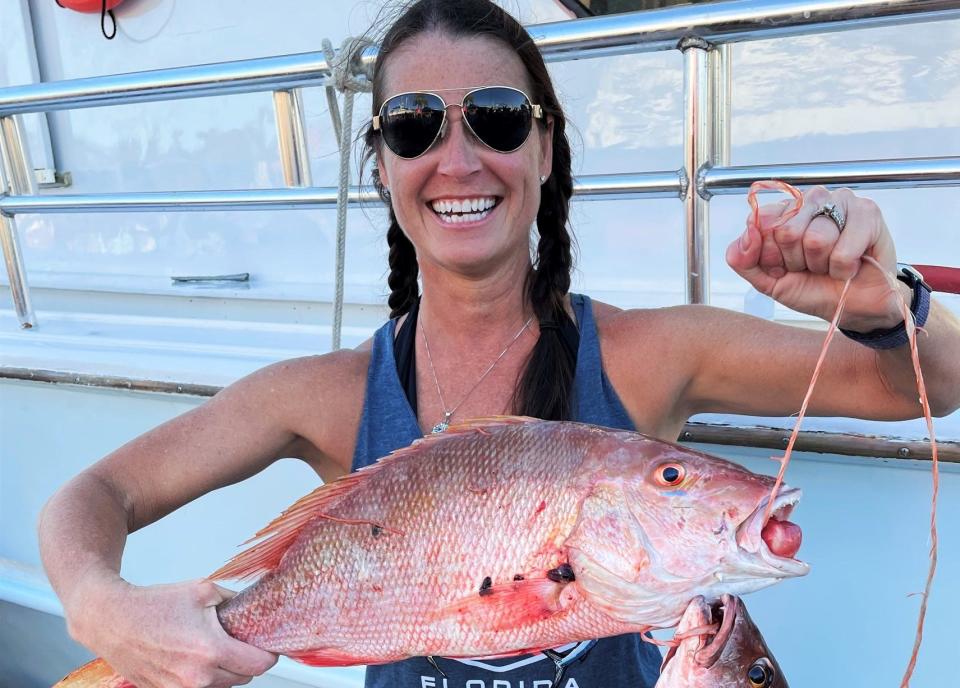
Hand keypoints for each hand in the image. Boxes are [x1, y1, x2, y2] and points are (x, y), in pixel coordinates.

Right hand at [66, 577, 276, 687]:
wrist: (112, 620)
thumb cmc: (153, 605)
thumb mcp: (203, 590)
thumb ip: (234, 601)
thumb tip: (252, 609)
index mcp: (210, 650)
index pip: (259, 665)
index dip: (268, 653)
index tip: (266, 646)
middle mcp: (196, 677)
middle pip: (243, 678)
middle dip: (245, 660)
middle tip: (236, 641)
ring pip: (221, 686)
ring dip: (224, 671)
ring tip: (210, 647)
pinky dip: (202, 677)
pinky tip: (193, 658)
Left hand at [725, 185, 906, 330]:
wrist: (851, 307)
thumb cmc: (812, 288)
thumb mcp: (768, 280)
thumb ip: (743, 260)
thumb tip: (747, 233)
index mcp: (783, 211)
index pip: (761, 223)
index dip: (771, 254)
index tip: (784, 266)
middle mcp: (809, 200)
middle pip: (787, 232)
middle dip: (797, 260)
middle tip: (811, 266)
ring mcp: (839, 201)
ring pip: (816, 239)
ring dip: (822, 264)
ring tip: (831, 264)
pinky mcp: (867, 213)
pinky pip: (843, 251)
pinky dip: (843, 268)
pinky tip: (850, 265)